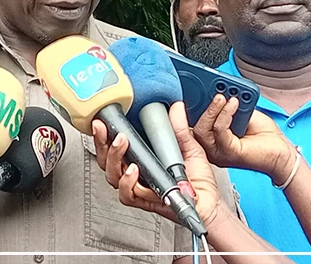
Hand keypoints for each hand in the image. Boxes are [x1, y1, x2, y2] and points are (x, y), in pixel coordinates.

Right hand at [90, 102, 230, 227]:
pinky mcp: (145, 200)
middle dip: (102, 143)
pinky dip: (128, 181)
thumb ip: (179, 128)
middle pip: (107, 160)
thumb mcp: (189, 147)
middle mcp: (137, 172)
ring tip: (122, 144)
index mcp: (143, 158)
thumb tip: (176, 107)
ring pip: (113, 175)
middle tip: (105, 128)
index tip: (102, 120)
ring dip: (114, 158)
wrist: (209, 202)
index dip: (104, 134)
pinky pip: (127, 194)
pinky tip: (133, 170)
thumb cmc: (198, 180)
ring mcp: (139, 186)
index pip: (115, 145)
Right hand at [193, 94, 294, 182]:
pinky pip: (219, 130)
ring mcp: (218, 152)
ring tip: (223, 96)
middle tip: (206, 87)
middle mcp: (211, 146)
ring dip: (212, 109)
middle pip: (193, 126)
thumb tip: (217, 91)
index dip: (191, 104)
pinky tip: (235, 104)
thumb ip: (227, 105)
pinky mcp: (228, 153)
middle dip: (198, 104)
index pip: (193, 120)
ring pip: (202, 129)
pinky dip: (225, 114)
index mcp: (212, 137)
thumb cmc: (265, 137)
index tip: (194, 85)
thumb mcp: (242, 113)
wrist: (281, 154)